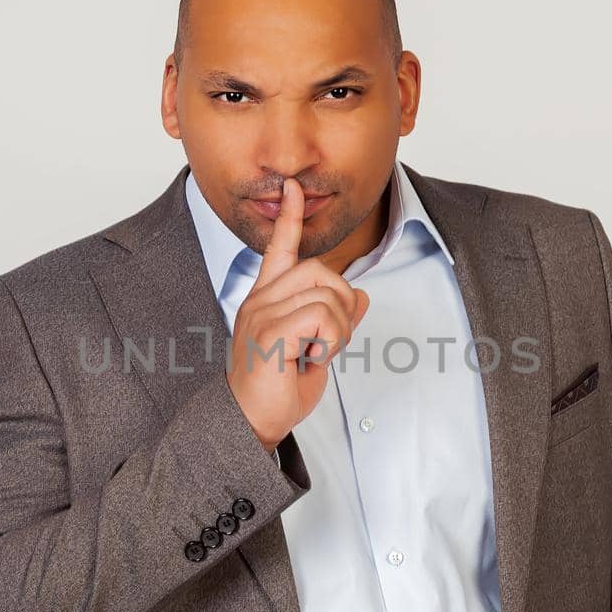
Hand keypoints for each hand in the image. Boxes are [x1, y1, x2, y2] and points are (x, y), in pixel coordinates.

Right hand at [227, 178, 370, 450]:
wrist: (249, 422)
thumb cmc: (276, 389)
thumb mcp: (314, 348)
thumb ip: (333, 319)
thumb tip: (361, 295)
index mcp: (266, 299)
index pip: (279, 249)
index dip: (290, 218)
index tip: (295, 189)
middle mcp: (260, 300)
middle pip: (320, 271)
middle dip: (340, 303)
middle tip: (326, 341)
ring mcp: (262, 314)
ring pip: (327, 295)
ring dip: (337, 330)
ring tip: (313, 354)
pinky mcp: (270, 332)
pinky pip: (323, 317)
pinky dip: (330, 341)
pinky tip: (310, 359)